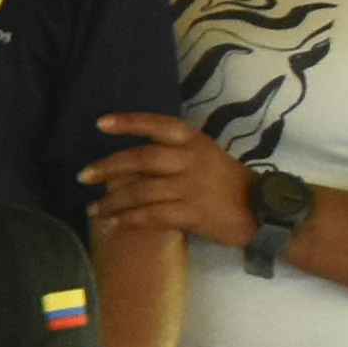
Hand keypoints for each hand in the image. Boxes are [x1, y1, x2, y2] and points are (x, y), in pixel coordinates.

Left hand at [84, 107, 258, 253]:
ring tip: (94, 210)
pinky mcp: (195, 213)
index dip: (129, 122)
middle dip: (109, 167)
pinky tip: (115, 224)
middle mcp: (192, 160)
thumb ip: (173, 155)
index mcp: (195, 141)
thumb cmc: (227, 183)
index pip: (159, 125)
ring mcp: (193, 187)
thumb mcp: (205, 157)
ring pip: (143, 190)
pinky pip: (154, 215)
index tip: (100, 123)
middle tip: (83, 176)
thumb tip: (129, 164)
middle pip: (143, 158)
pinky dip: (131, 220)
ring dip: (114, 201)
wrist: (263, 211)